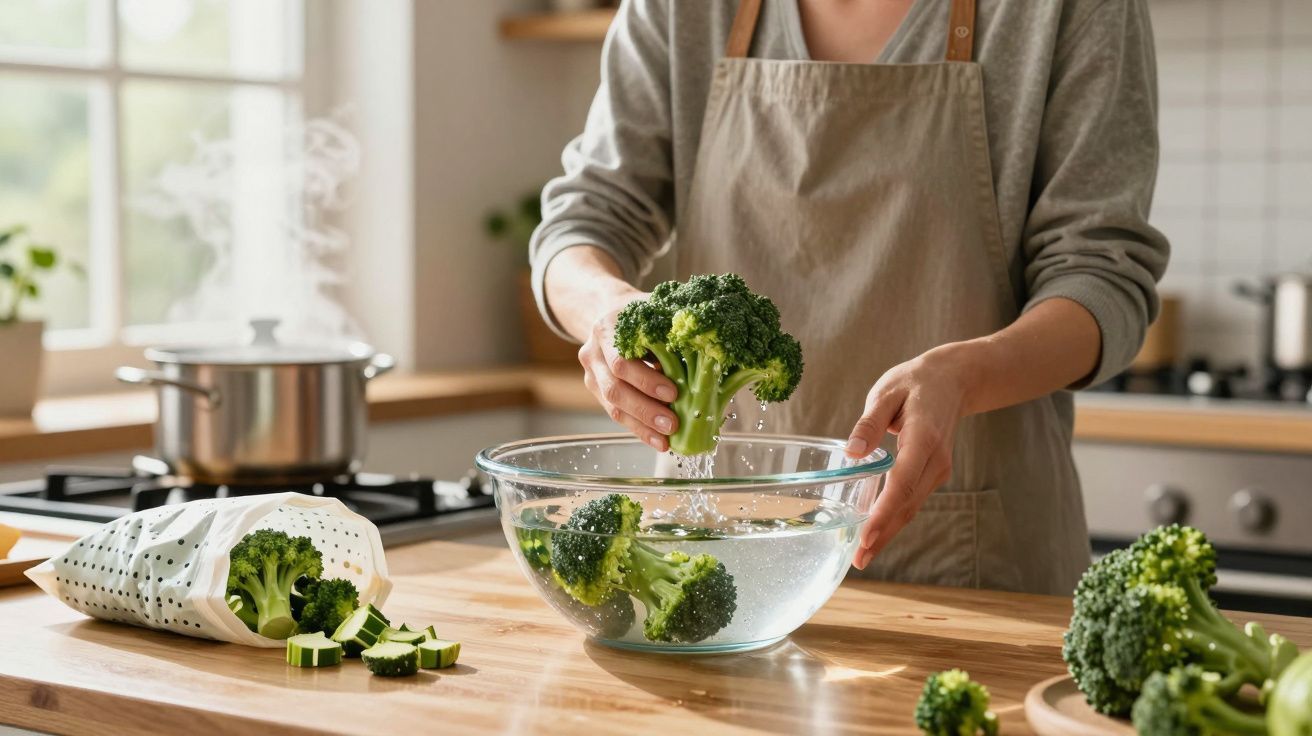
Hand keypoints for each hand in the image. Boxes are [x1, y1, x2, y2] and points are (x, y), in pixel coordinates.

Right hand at [578, 300, 679, 450]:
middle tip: (672, 424)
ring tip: (666, 439)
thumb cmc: (642, 313)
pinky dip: (639, 429)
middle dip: (645, 410)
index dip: (646, 380)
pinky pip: (617, 415)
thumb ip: (675, 329)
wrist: (610, 312)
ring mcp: (592, 375)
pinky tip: (658, 440)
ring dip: (642, 426)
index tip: (673, 393)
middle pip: (614, 389)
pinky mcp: (597, 392)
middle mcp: (593, 354)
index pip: (621, 361)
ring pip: (613, 407)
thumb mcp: (656, 311)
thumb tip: (710, 352)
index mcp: (607, 330)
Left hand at [845, 345, 975, 569]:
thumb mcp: (887, 391)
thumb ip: (869, 422)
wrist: (953, 380)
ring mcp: (938, 469)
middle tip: (859, 560)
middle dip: (884, 534)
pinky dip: (895, 518)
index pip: (902, 482)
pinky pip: (912, 500)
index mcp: (923, 438)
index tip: (866, 535)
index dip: (884, 512)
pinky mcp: (933, 473)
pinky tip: (876, 534)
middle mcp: (935, 460)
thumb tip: (853, 452)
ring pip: (911, 507)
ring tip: (864, 556)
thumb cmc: (915, 383)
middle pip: (907, 504)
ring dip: (889, 532)